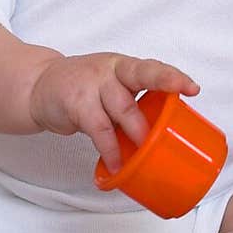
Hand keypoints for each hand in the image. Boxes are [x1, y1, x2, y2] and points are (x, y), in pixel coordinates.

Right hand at [29, 52, 199, 172]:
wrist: (39, 85)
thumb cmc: (84, 89)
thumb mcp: (110, 88)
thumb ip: (133, 104)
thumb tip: (164, 138)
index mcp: (125, 67)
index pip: (153, 67)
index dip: (173, 76)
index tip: (193, 88)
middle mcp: (111, 69)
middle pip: (141, 75)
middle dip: (164, 85)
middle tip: (181, 105)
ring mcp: (92, 83)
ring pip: (122, 106)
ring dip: (137, 131)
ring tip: (146, 152)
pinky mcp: (76, 101)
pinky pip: (98, 128)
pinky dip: (109, 149)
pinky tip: (115, 165)